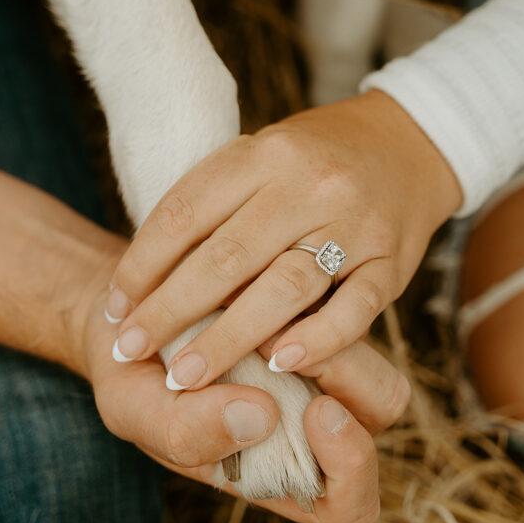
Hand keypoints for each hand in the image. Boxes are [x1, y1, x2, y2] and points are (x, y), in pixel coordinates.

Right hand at [76, 255, 409, 522]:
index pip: (350, 501)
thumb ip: (184, 430)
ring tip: (255, 311)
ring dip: (320, 328)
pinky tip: (252, 278)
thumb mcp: (135, 410)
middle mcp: (309, 419)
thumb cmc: (132, 377)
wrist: (124, 310)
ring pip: (366, 349)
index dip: (350, 466)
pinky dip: (303, 288)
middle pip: (379, 410)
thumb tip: (260, 417)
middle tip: (277, 346)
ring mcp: (318, 362)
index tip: (316, 414)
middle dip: (348, 376)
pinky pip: (339, 300)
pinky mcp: (312, 310)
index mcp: (275, 471)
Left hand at [103, 90, 460, 388]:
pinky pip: (356, 307)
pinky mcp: (393, 261)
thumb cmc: (313, 163)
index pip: (187, 212)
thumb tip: (147, 277)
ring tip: (184, 377)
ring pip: (285, 286)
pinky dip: (318, 339)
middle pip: (227, 256)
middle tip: (129, 350)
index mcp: (265, 154)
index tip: (116, 307)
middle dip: (170, 311)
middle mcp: (309, 184)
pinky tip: (280, 364)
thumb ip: (215, 204)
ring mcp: (355, 223)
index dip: (143, 264)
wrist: (407, 145)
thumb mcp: (261, 158)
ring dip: (229, 337)